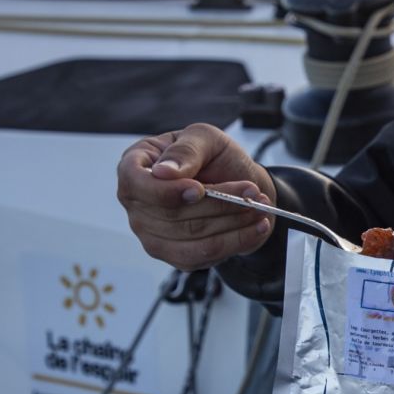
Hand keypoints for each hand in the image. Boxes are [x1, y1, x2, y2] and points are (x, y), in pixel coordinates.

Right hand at [116, 123, 277, 270]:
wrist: (239, 183)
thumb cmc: (216, 157)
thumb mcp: (206, 138)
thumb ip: (186, 151)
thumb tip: (163, 172)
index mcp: (136, 165)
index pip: (133, 182)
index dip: (165, 191)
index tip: (199, 189)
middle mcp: (137, 203)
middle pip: (171, 214)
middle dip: (217, 203)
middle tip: (251, 192)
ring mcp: (152, 233)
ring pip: (191, 236)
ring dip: (232, 222)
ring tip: (260, 206)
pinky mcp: (174, 255)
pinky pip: (203, 255)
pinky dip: (236, 241)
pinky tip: (257, 226)